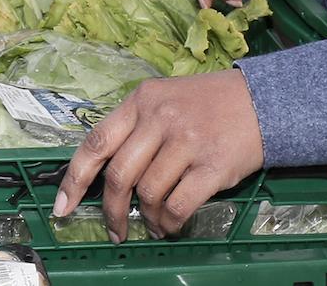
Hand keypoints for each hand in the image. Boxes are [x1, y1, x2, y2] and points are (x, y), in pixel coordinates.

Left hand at [54, 71, 265, 241]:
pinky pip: (178, 206)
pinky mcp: (212, 166)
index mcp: (142, 100)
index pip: (96, 142)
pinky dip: (168, 223)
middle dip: (112, 210)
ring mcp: (187, 142)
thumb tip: (105, 173)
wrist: (263, 100)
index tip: (63, 207)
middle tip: (114, 228)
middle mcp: (161, 118)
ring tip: (152, 223)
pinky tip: (169, 225)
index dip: (74, 180)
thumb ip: (136, 127)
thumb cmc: (209, 104)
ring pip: (149, 193)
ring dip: (147, 217)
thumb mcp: (165, 98)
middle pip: (120, 175)